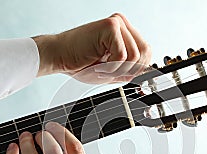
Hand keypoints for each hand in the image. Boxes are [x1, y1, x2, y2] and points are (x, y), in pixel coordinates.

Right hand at [32, 13, 150, 82]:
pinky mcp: (110, 26)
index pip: (146, 52)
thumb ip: (130, 70)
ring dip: (118, 70)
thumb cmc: (80, 63)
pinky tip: (97, 66)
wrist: (58, 57)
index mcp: (124, 32)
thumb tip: (148, 74)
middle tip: (110, 74)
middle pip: (145, 53)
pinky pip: (123, 56)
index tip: (121, 76)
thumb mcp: (112, 70)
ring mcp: (117, 23)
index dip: (137, 69)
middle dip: (130, 70)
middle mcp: (122, 24)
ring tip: (102, 70)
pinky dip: (111, 68)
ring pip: (135, 56)